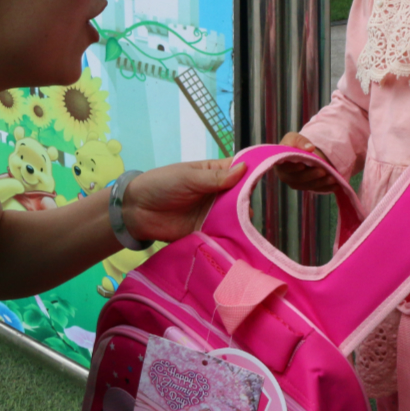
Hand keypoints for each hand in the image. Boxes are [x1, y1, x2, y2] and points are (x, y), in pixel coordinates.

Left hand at [121, 160, 244, 243]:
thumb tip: (244, 169)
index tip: (273, 174)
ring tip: (246, 227)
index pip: (241, 171)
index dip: (254, 173)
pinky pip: (223, 234)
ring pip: (235, 218)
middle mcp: (219, 194)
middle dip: (248, 202)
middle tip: (251, 209)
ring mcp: (214, 214)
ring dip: (241, 222)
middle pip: (242, 197)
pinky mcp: (207, 231)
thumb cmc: (161, 185)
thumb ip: (215, 178)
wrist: (136, 211)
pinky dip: (230, 237)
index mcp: (215, 174)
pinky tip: (238, 240)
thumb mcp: (188, 177)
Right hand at [275, 132, 341, 192]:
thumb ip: (299, 141)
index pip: (285, 168)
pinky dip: (327, 187)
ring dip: (321, 183)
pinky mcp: (308, 187)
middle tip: (323, 171)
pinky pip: (317, 189)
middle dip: (311, 175)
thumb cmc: (294, 145)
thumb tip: (310, 148)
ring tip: (333, 178)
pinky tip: (336, 185)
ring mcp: (298, 184)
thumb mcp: (294, 138)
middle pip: (299, 179)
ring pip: (309, 185)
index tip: (302, 165)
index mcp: (281, 165)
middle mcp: (288, 177)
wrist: (303, 152)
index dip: (293, 168)